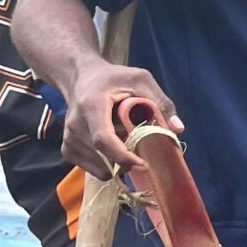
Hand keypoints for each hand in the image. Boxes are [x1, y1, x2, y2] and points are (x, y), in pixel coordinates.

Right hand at [64, 62, 183, 176]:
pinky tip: (113, 146)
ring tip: (123, 138)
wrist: (81, 77)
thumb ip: (161, 102)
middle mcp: (75, 125)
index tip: (143, 164)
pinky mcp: (68, 149)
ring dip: (118, 161)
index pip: (103, 139)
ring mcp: (69, 139)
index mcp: (92, 107)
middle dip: (127, 159)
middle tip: (141, 145)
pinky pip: (93, 169)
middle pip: (103, 156)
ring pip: (100, 167)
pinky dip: (109, 165)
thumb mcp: (141, 80)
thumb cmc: (113, 78)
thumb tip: (178, 129)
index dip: (123, 156)